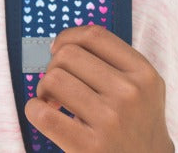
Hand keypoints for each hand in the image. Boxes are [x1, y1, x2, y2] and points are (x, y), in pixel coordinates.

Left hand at [24, 24, 172, 152]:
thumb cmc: (136, 126)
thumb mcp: (142, 89)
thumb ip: (113, 63)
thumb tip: (61, 45)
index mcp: (143, 74)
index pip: (95, 35)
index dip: (67, 37)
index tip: (58, 50)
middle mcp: (130, 93)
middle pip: (68, 54)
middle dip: (54, 66)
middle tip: (58, 86)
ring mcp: (111, 120)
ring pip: (53, 79)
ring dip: (44, 89)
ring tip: (53, 102)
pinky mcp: (89, 146)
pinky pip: (42, 114)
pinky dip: (34, 110)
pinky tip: (45, 115)